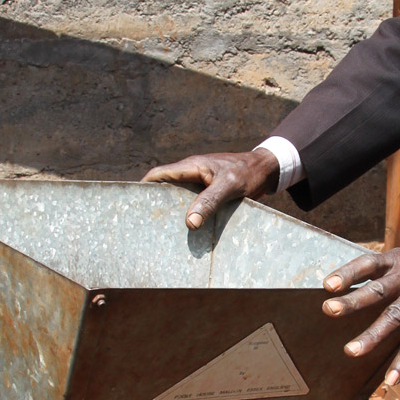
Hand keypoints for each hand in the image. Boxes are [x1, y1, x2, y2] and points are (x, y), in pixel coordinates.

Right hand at [142, 146, 280, 229]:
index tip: (131, 202)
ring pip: (179, 198)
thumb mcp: (229, 187)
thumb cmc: (248, 173)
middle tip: (145, 224)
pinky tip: (189, 232)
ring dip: (173, 211)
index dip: (144, 187)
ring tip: (164, 232)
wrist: (268, 169)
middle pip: (165, 188)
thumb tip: (189, 223)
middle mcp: (192, 174)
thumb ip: (209, 202)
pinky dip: (189, 215)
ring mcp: (201, 183)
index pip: (159, 174)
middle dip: (155, 203)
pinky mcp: (210, 193)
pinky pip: (194, 204)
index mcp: (191, 167)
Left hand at [321, 228, 399, 384]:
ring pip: (395, 315)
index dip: (347, 273)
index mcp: (397, 260)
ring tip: (351, 350)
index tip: (327, 284)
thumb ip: (386, 273)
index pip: (368, 264)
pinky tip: (392, 378)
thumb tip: (356, 288)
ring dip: (372, 335)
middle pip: (378, 289)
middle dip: (353, 300)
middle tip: (330, 309)